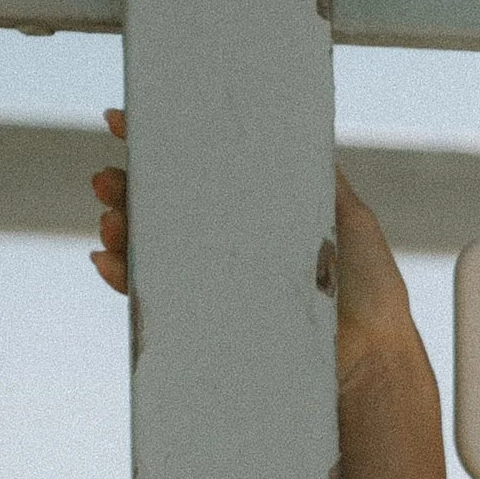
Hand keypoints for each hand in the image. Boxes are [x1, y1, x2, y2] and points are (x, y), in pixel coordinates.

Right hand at [90, 106, 422, 399]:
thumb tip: (291, 125)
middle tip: (108, 181)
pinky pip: (155, 297)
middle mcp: (229, 244)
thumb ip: (320, 176)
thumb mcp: (348, 216)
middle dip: (124, 187)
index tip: (122, 124)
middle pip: (161, 205)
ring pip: (149, 247)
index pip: (196, 170)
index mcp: (253, 211)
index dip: (156, 145)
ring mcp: (217, 281)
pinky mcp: (211, 321)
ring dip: (118, 229)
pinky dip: (124, 277)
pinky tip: (109, 262)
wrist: (372, 354)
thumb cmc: (369, 287)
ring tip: (111, 221)